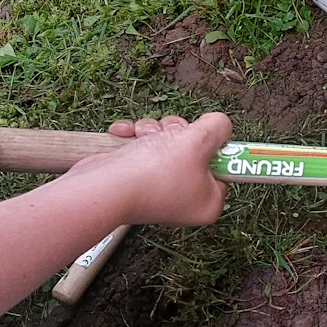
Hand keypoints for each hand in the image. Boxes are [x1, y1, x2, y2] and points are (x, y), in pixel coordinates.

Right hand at [64, 113, 232, 225]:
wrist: (103, 186)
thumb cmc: (153, 172)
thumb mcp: (199, 141)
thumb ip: (218, 128)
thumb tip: (221, 125)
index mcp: (208, 201)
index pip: (223, 167)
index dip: (213, 146)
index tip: (204, 135)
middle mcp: (184, 199)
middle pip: (192, 150)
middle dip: (176, 132)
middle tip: (168, 135)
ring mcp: (157, 190)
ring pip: (165, 144)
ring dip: (152, 131)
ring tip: (142, 137)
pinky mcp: (134, 179)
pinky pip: (141, 148)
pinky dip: (131, 137)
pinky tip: (123, 135)